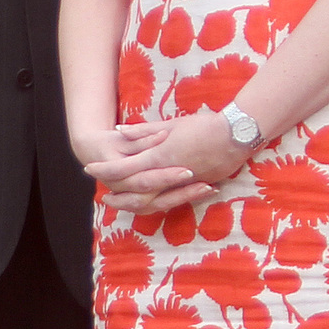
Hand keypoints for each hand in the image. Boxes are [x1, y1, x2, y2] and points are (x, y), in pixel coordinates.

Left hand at [82, 116, 244, 214]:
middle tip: (104, 198)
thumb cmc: (204, 124)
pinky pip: (171, 200)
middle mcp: (169, 174)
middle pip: (135, 192)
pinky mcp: (195, 188)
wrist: (237, 134)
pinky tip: (150, 203)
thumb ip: (143, 132)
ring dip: (135, 204)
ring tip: (123, 204)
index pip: (124, 168)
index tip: (90, 169)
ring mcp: (183, 184)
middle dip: (118, 196)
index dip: (106, 170)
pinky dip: (157, 203)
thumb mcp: (172, 124)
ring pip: (152, 201)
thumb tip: (119, 132)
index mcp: (160, 156)